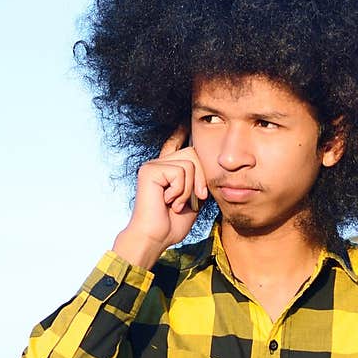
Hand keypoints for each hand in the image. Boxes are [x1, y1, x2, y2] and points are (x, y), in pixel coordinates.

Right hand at [112, 128, 207, 268]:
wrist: (156, 237)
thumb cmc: (172, 224)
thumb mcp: (192, 198)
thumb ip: (197, 181)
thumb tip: (206, 163)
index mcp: (166, 169)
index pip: (175, 143)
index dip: (181, 131)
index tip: (186, 120)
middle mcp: (158, 163)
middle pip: (193, 153)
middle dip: (202, 178)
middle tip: (196, 198)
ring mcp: (153, 165)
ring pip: (190, 164)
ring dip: (190, 189)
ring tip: (177, 203)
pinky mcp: (150, 170)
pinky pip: (180, 172)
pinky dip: (181, 191)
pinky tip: (168, 202)